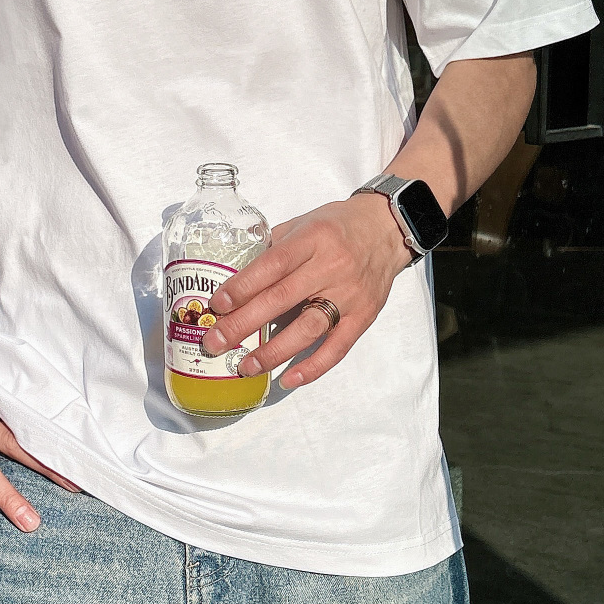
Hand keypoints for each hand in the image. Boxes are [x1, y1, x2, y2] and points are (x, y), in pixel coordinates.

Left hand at [200, 194, 413, 388]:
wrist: (387, 227)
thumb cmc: (337, 226)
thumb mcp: (303, 224)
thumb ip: (273, 248)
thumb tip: (235, 274)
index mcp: (312, 240)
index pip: (272, 266)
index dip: (242, 287)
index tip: (217, 305)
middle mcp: (331, 267)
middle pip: (282, 299)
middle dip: (244, 324)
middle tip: (215, 343)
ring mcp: (349, 295)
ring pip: (308, 328)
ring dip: (274, 352)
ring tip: (246, 366)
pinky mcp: (364, 316)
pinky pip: (337, 347)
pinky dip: (313, 367)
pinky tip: (288, 379)